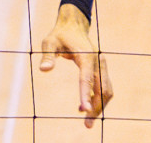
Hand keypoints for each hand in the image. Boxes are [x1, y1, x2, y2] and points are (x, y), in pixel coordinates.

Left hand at [38, 5, 111, 125]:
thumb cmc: (59, 35)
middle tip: (86, 125)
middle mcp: (98, 61)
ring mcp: (102, 65)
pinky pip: (103, 87)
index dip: (86, 95)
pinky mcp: (101, 69)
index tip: (84, 110)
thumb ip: (47, 55)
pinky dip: (97, 99)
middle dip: (96, 108)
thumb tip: (44, 70)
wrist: (73, 25)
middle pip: (102, 89)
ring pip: (106, 91)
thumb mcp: (49, 42)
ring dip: (99, 106)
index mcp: (87, 56)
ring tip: (86, 120)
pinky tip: (83, 108)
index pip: (87, 79)